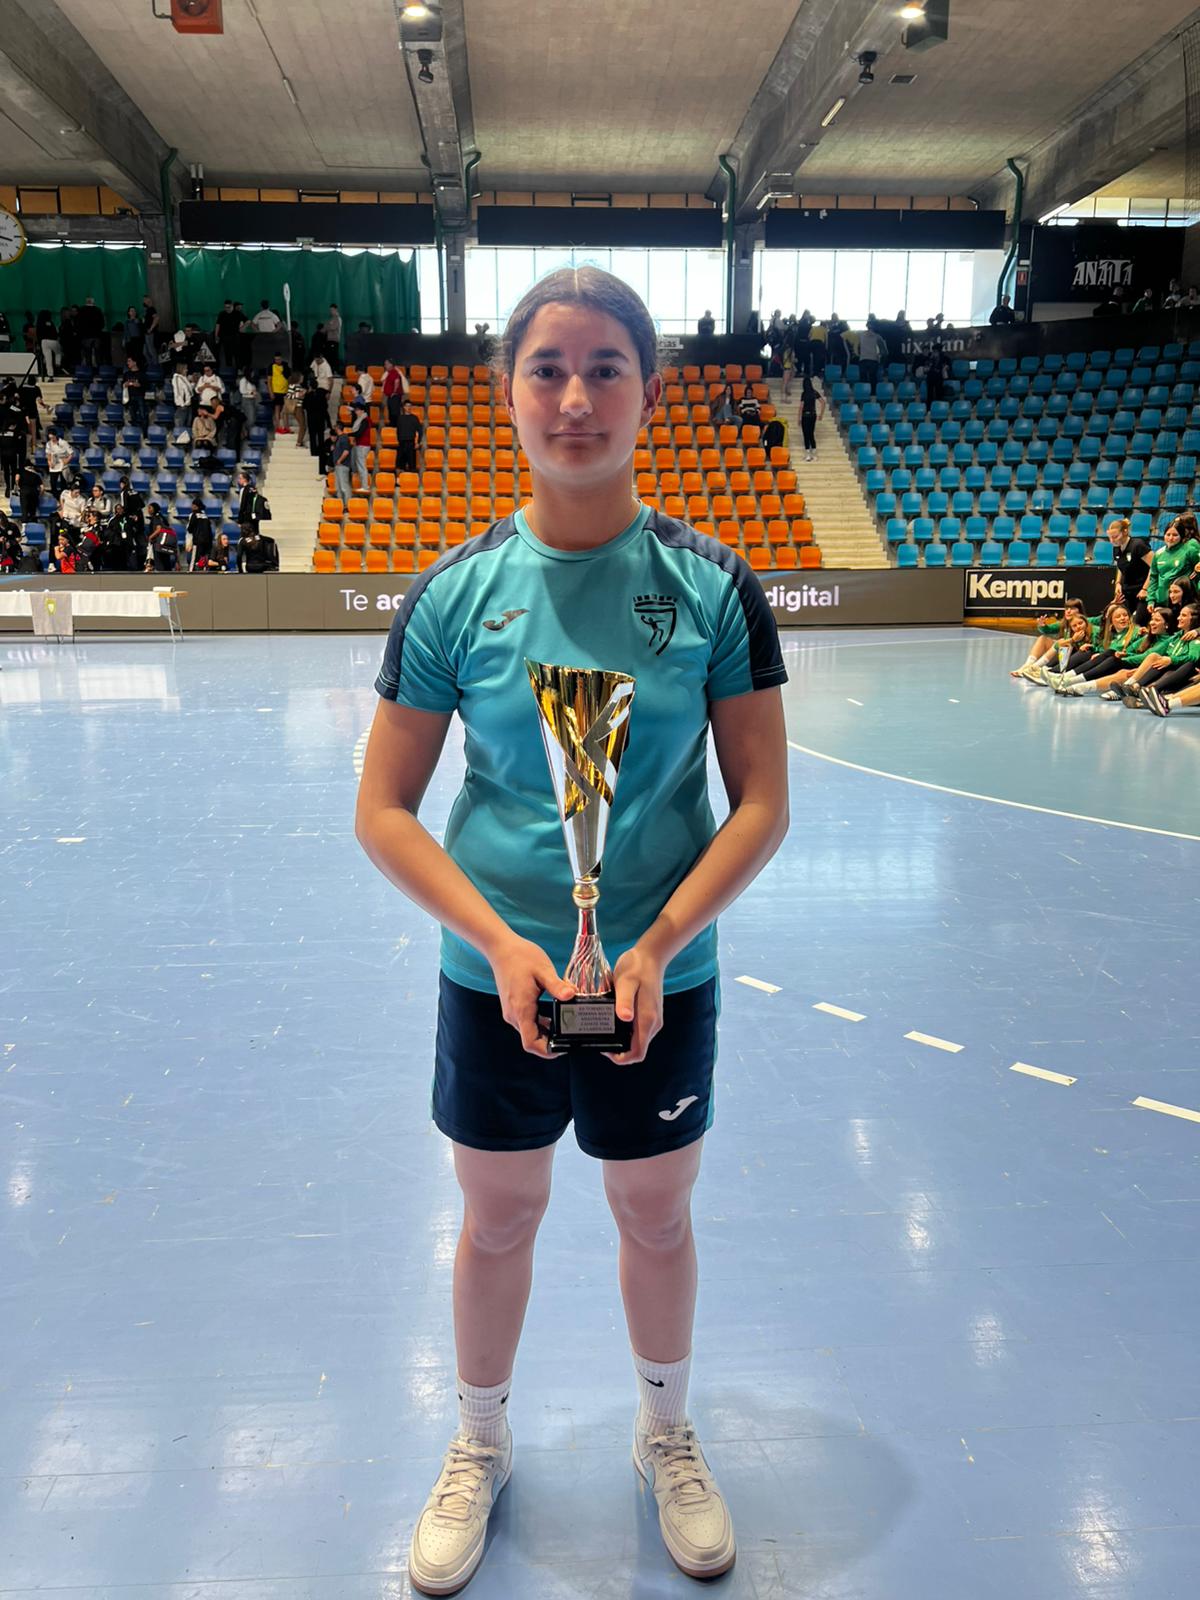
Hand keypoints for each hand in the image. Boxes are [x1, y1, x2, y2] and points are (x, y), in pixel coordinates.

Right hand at [488, 933, 573, 1057]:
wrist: (501, 948)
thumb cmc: (520, 957)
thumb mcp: (543, 970)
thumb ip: (557, 986)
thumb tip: (572, 996)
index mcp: (521, 1010)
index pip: (530, 1043)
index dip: (547, 1051)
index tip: (562, 1048)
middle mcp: (514, 1015)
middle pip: (531, 1041)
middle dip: (550, 1043)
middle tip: (569, 1037)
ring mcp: (512, 1012)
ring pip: (529, 1033)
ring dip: (545, 1035)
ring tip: (565, 1027)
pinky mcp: (513, 1007)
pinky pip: (526, 1024)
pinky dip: (540, 1026)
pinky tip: (553, 1018)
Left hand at [604, 943, 664, 1065]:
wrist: (652, 956)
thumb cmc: (637, 967)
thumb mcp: (626, 981)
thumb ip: (624, 1000)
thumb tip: (624, 1018)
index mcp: (648, 1020)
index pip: (637, 1053)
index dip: (620, 1057)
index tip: (605, 1048)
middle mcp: (653, 1024)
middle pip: (636, 1050)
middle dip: (618, 1050)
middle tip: (599, 1037)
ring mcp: (652, 1020)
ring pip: (637, 1041)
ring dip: (621, 1041)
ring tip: (603, 1029)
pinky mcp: (649, 1014)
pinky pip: (637, 1031)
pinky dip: (625, 1032)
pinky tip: (611, 1021)